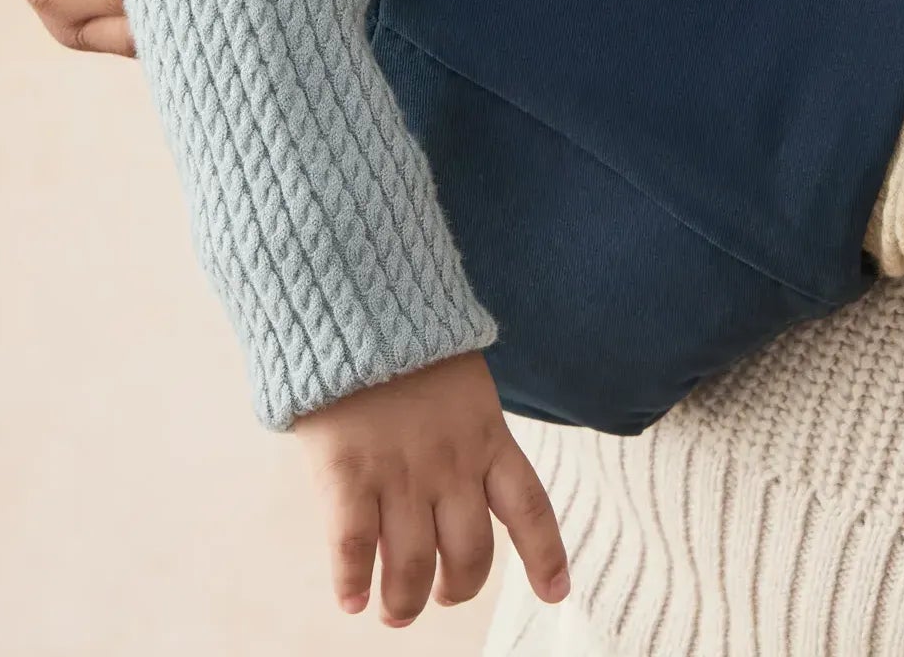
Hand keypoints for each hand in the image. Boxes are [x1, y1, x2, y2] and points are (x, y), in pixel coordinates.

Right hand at [291, 352, 568, 627]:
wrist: (353, 293)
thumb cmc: (402, 331)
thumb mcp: (459, 375)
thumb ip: (465, 424)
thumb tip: (459, 468)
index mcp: (485, 434)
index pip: (530, 509)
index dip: (545, 558)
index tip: (555, 594)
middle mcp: (450, 463)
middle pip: (469, 556)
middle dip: (456, 588)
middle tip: (437, 596)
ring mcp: (399, 471)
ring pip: (412, 566)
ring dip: (404, 600)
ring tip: (393, 610)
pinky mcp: (348, 472)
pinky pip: (352, 547)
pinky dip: (350, 581)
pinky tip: (350, 597)